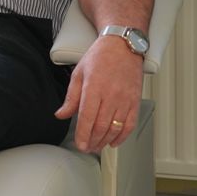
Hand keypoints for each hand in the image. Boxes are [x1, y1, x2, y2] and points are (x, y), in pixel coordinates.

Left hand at [54, 35, 144, 152]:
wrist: (123, 46)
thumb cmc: (100, 57)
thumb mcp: (78, 73)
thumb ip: (71, 97)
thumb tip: (61, 114)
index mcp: (93, 88)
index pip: (87, 117)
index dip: (83, 134)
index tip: (80, 144)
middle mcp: (110, 95)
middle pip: (101, 125)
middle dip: (93, 141)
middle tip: (87, 148)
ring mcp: (125, 99)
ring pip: (115, 127)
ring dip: (105, 140)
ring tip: (97, 146)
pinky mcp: (135, 101)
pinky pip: (130, 124)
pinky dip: (122, 136)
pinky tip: (114, 141)